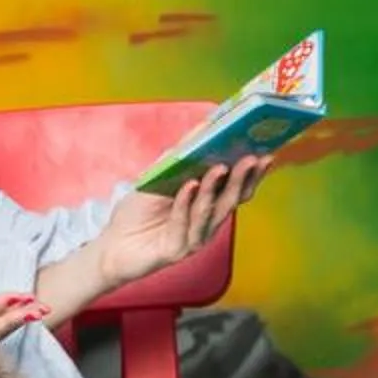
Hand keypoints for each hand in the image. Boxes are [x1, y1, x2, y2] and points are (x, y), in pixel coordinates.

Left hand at [93, 156, 269, 290]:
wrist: (112, 245)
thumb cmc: (138, 211)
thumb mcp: (160, 175)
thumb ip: (182, 154)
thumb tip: (205, 125)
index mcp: (208, 207)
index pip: (238, 190)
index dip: (254, 174)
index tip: (266, 152)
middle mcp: (207, 224)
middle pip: (231, 201)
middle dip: (243, 178)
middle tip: (251, 158)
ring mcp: (193, 239)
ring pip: (210, 212)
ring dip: (215, 188)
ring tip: (220, 167)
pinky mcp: (175, 251)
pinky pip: (184, 224)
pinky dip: (186, 203)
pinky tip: (189, 185)